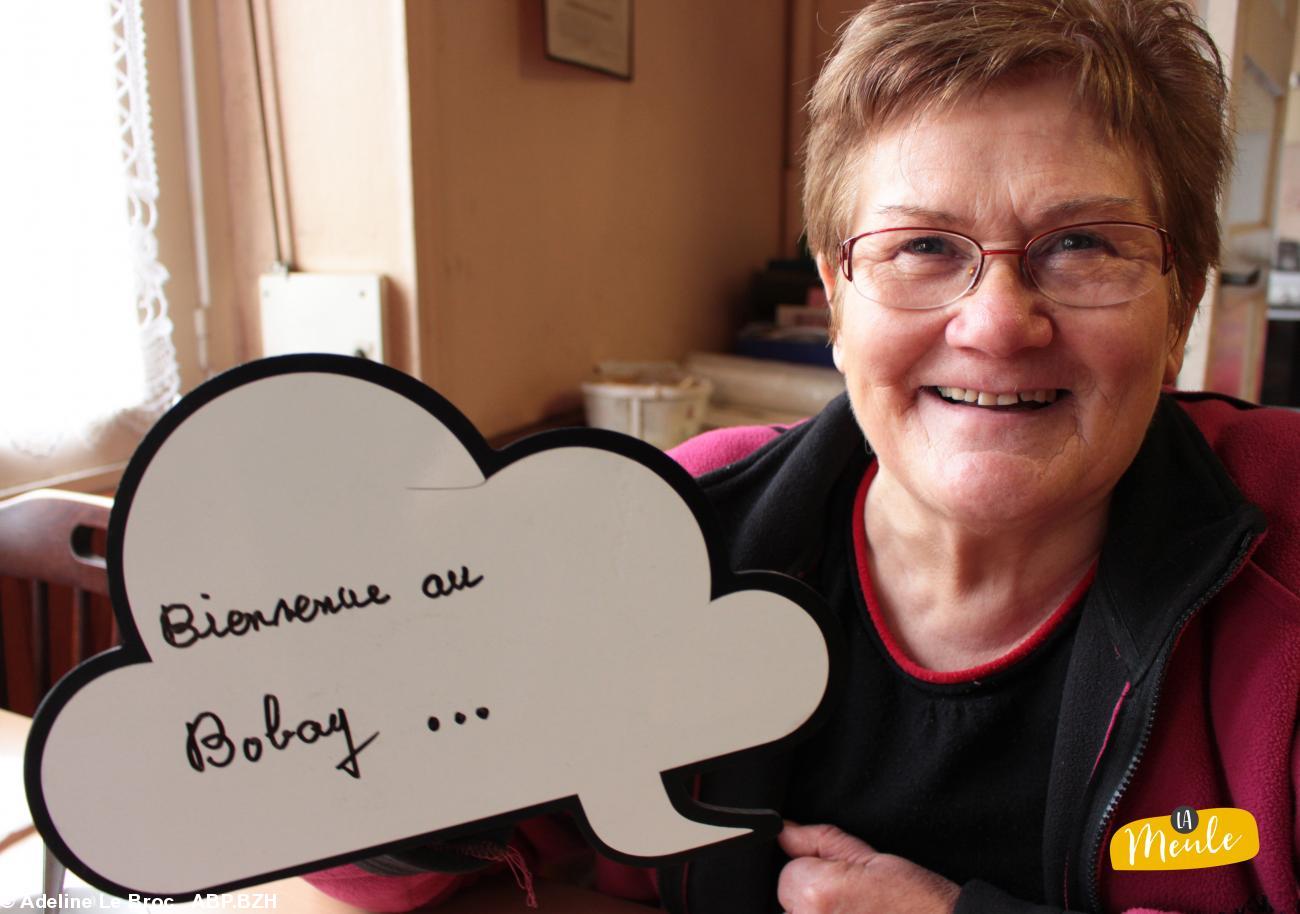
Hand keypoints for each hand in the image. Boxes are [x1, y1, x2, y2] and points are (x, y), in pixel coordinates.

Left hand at [777, 821, 959, 913]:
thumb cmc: (914, 900)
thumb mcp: (868, 855)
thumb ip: (818, 840)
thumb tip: (785, 831)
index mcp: (817, 892)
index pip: (787, 874)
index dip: (815, 874)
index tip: (843, 883)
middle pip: (788, 904)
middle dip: (812, 901)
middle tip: (852, 905)